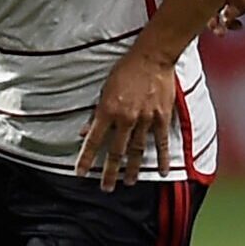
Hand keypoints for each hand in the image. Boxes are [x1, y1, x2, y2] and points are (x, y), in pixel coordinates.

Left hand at [77, 47, 177, 189]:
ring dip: (132, 169)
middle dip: (110, 172)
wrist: (152, 57)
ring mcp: (145, 120)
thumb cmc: (125, 70)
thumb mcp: (104, 90)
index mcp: (108, 111)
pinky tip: (163, 172)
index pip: (93, 141)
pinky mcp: (161, 118)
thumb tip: (83, 132)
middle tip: (106, 188)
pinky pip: (161, 143)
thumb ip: (95, 113)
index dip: (86, 159)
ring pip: (137, 151)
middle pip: (116, 152)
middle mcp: (125, 118)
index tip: (80, 173)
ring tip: (128, 183)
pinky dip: (162, 159)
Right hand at [210, 0, 244, 33]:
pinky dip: (231, 16)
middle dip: (213, 14)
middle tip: (216, 29)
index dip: (207, 2)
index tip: (208, 17)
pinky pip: (231, 6)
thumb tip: (223, 16)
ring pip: (221, 3)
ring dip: (221, 18)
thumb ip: (239, 5)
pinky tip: (237, 25)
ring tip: (224, 31)